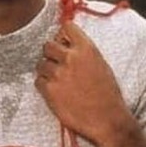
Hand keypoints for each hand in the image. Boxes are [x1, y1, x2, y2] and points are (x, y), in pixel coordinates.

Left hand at [35, 21, 129, 146]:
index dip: (62, 35)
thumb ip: (83, 53)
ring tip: (59, 82)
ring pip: (40, 64)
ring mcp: (58, 74)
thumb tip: (66, 44)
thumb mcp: (101, 65)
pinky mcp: (49, 91)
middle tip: (57, 65)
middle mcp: (70, 58)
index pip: (66, 27)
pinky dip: (44, 86)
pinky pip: (38, 81)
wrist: (106, 120)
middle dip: (50, 54)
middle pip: (47, 45)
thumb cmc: (107, 94)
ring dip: (46, 71)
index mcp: (86, 49)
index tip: (63, 42)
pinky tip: (56, 93)